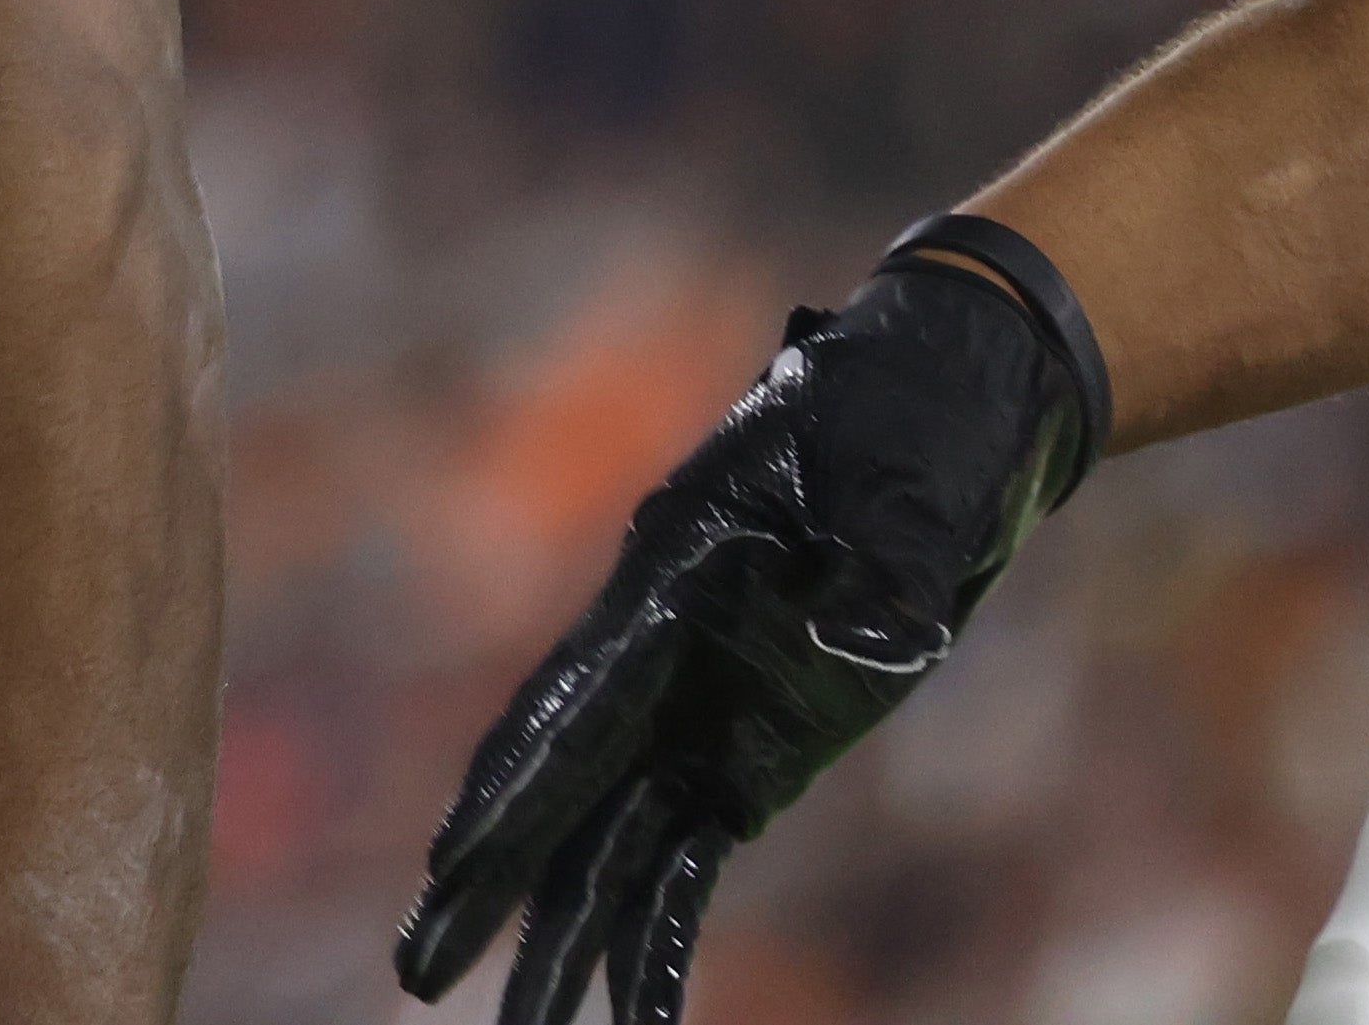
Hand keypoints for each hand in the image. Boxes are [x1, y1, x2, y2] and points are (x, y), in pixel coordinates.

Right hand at [396, 220, 1110, 1024]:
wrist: (953, 401)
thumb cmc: (919, 421)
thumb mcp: (908, 478)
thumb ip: (885, 560)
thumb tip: (867, 635)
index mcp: (675, 580)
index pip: (581, 703)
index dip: (519, 788)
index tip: (454, 864)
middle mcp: (660, 659)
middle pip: (554, 786)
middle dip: (485, 881)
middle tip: (415, 972)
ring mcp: (695, 713)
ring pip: (603, 844)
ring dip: (552, 937)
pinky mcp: (746, 758)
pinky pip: (684, 867)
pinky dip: (655, 947)